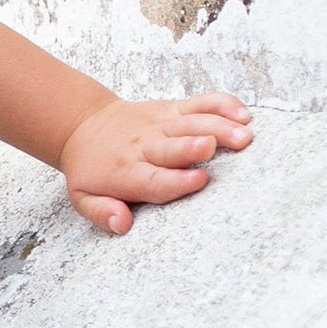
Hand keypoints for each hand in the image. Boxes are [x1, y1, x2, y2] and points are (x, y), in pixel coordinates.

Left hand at [59, 92, 252, 234]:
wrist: (82, 126)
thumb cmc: (91, 169)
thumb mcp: (82, 196)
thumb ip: (101, 212)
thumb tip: (121, 224)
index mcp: (125, 171)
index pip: (154, 179)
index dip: (176, 180)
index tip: (198, 179)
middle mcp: (145, 145)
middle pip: (173, 146)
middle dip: (193, 146)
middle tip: (212, 147)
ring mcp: (160, 123)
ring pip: (193, 122)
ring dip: (219, 126)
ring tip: (245, 135)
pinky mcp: (172, 108)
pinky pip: (200, 103)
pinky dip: (222, 105)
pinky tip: (243, 113)